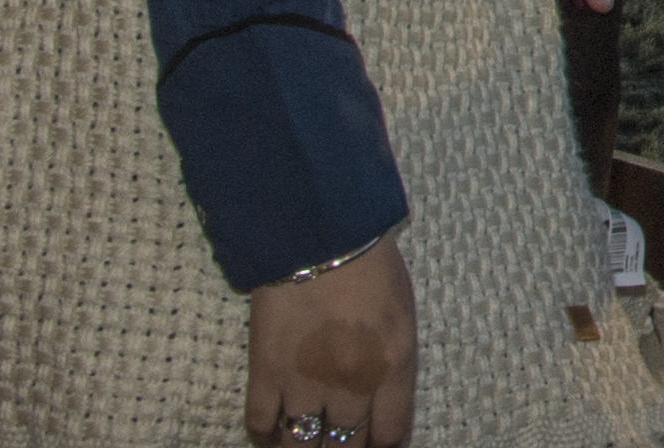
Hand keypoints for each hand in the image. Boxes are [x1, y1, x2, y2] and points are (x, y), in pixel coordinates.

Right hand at [245, 234, 414, 447]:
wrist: (320, 236)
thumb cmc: (371, 267)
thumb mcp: (402, 316)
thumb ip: (395, 363)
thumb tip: (384, 400)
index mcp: (393, 367)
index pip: (390, 434)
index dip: (381, 444)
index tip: (374, 442)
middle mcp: (351, 385)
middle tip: (338, 443)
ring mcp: (305, 384)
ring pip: (301, 446)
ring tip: (305, 442)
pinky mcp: (265, 373)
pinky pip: (260, 424)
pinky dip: (265, 433)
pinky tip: (272, 429)